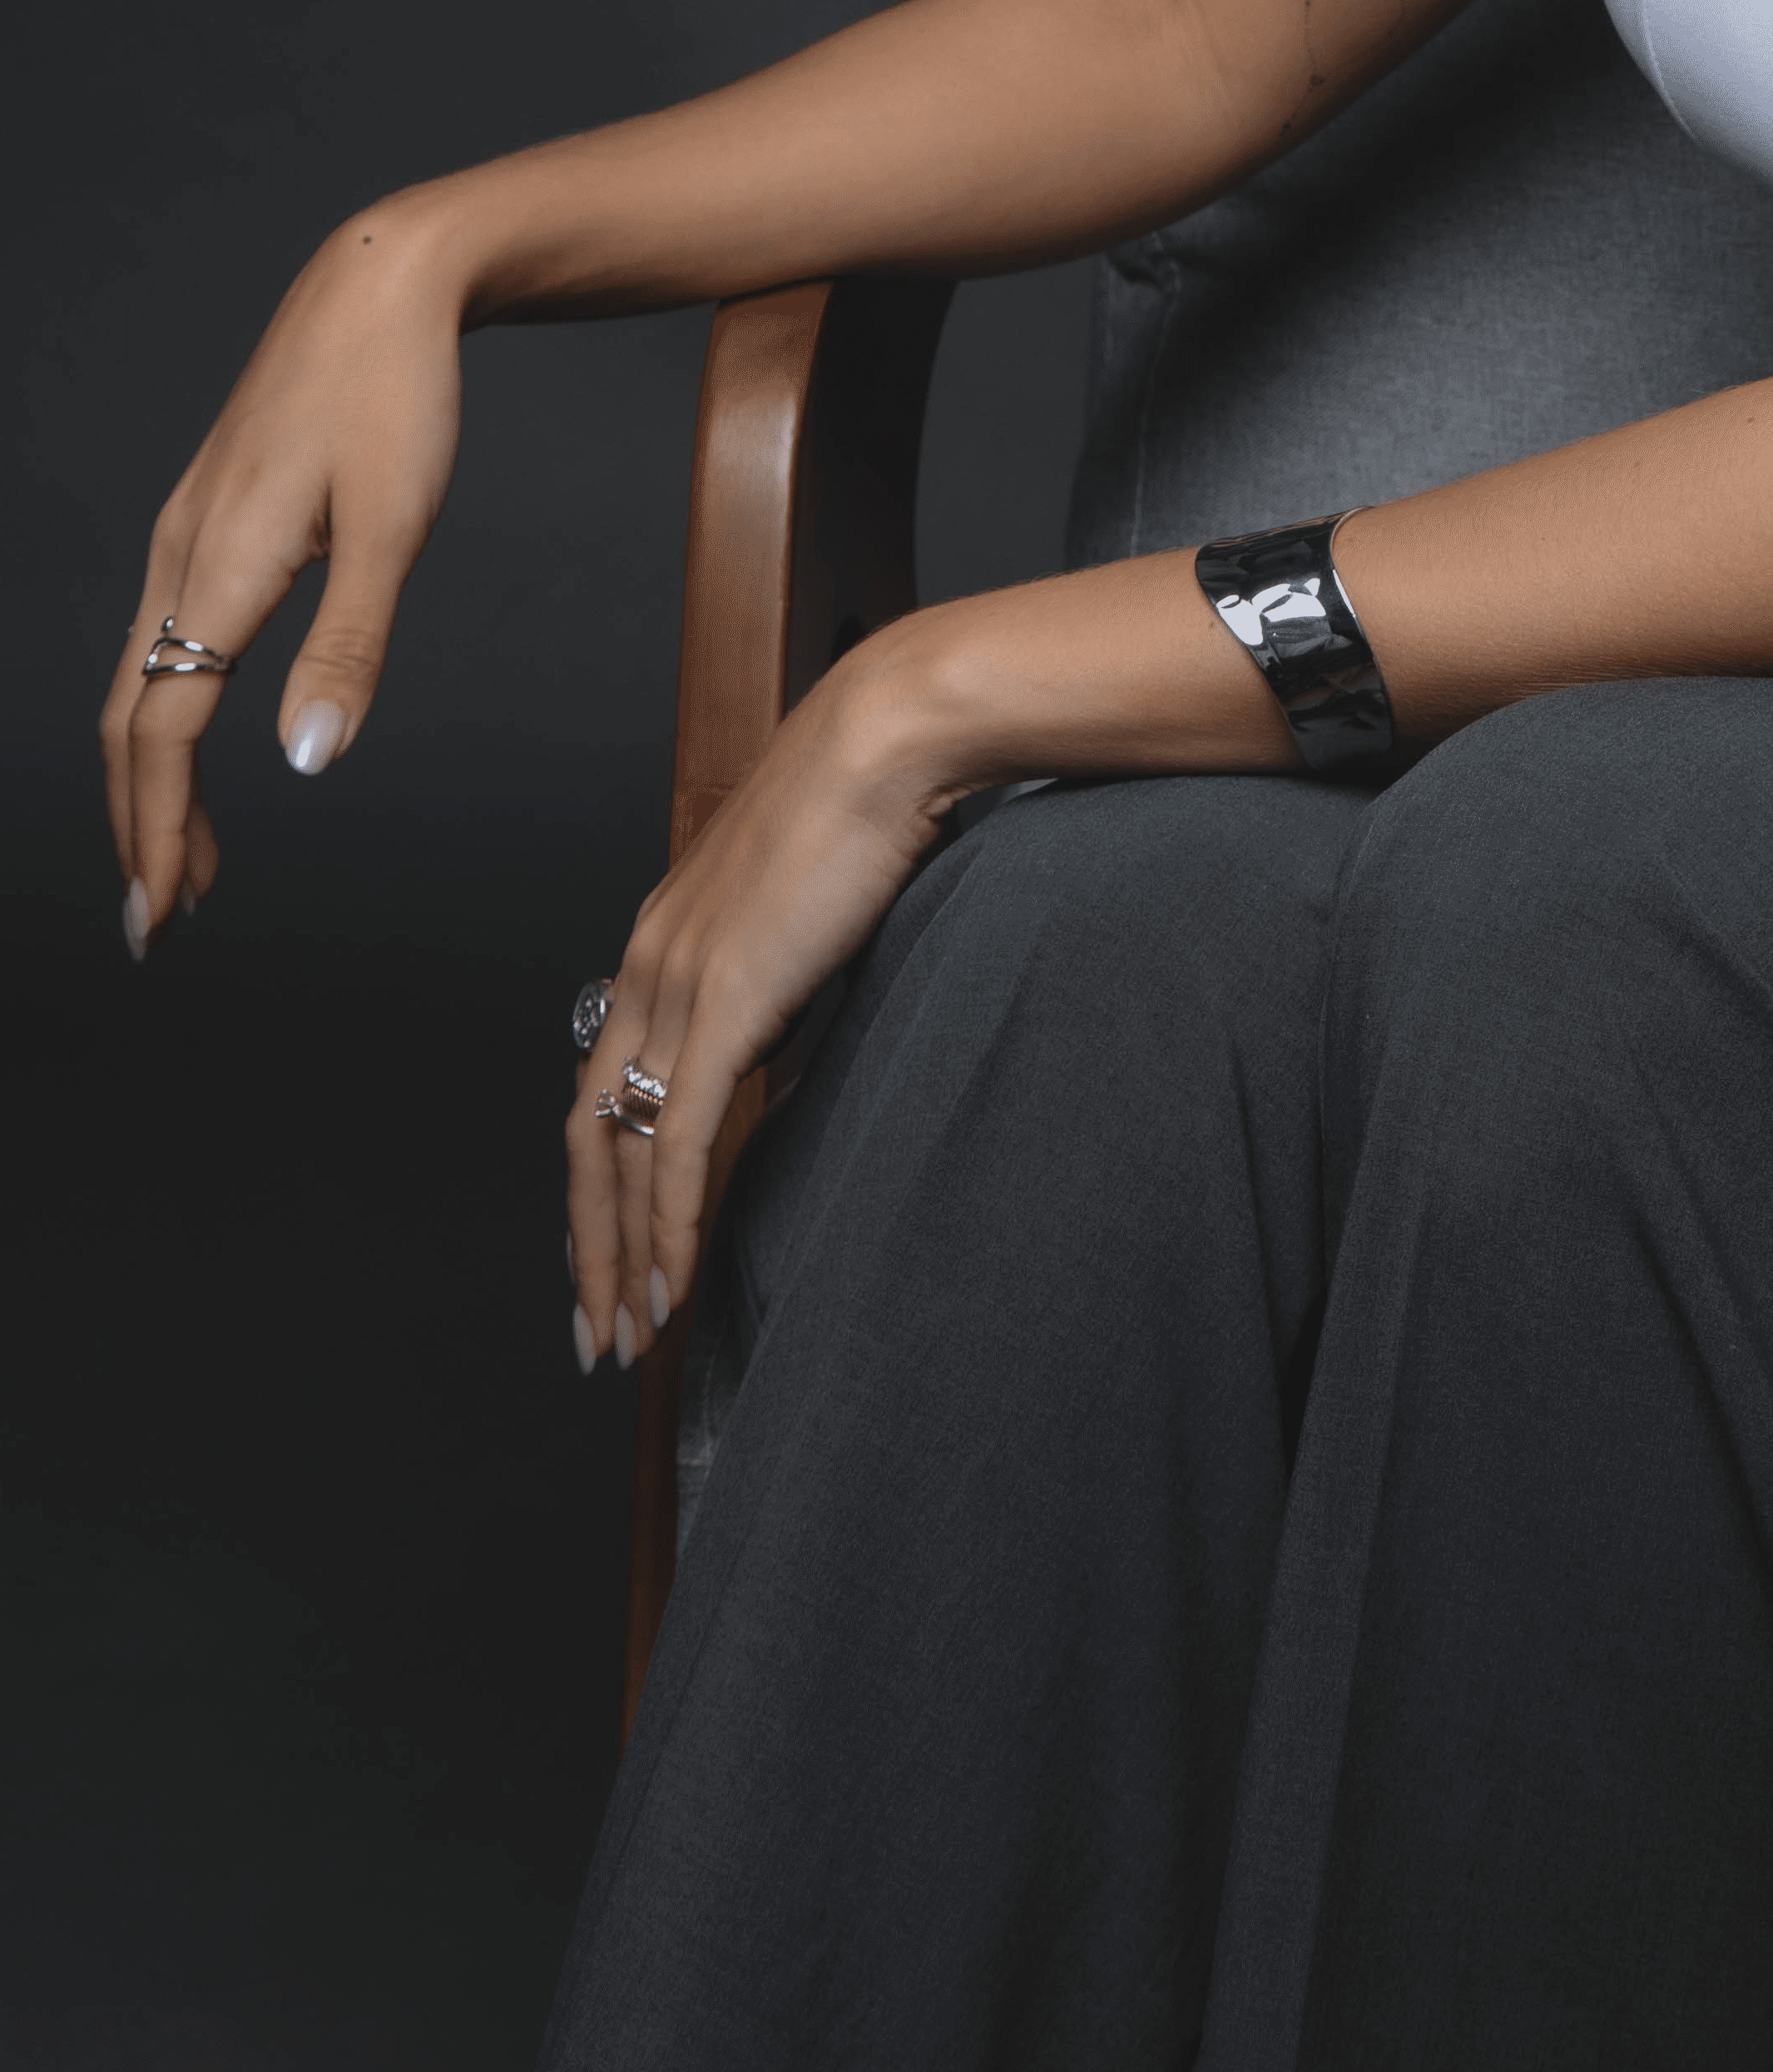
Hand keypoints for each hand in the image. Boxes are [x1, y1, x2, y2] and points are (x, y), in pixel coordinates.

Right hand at [101, 200, 472, 953]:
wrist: (382, 285)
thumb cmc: (399, 396)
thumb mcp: (394, 524)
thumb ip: (351, 644)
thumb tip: (309, 765)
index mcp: (219, 564)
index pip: (162, 732)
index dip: (157, 831)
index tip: (160, 917)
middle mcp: (179, 554)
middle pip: (131, 722)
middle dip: (139, 828)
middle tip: (158, 920)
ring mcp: (184, 533)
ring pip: (141, 684)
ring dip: (154, 782)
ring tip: (191, 862)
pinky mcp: (207, 517)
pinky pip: (164, 641)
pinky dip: (171, 716)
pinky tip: (204, 743)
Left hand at [563, 634, 965, 1367]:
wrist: (888, 740)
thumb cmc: (869, 808)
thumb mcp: (807, 920)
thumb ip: (780, 996)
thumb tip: (783, 1069)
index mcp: (663, 944)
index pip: (601, 1089)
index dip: (596, 1186)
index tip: (608, 1258)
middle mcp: (648, 966)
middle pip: (585, 1135)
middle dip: (586, 1246)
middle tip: (596, 1331)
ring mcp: (677, 982)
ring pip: (619, 1152)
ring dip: (620, 1253)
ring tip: (631, 1331)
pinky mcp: (724, 999)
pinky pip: (679, 1136)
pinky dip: (667, 1219)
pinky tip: (672, 1275)